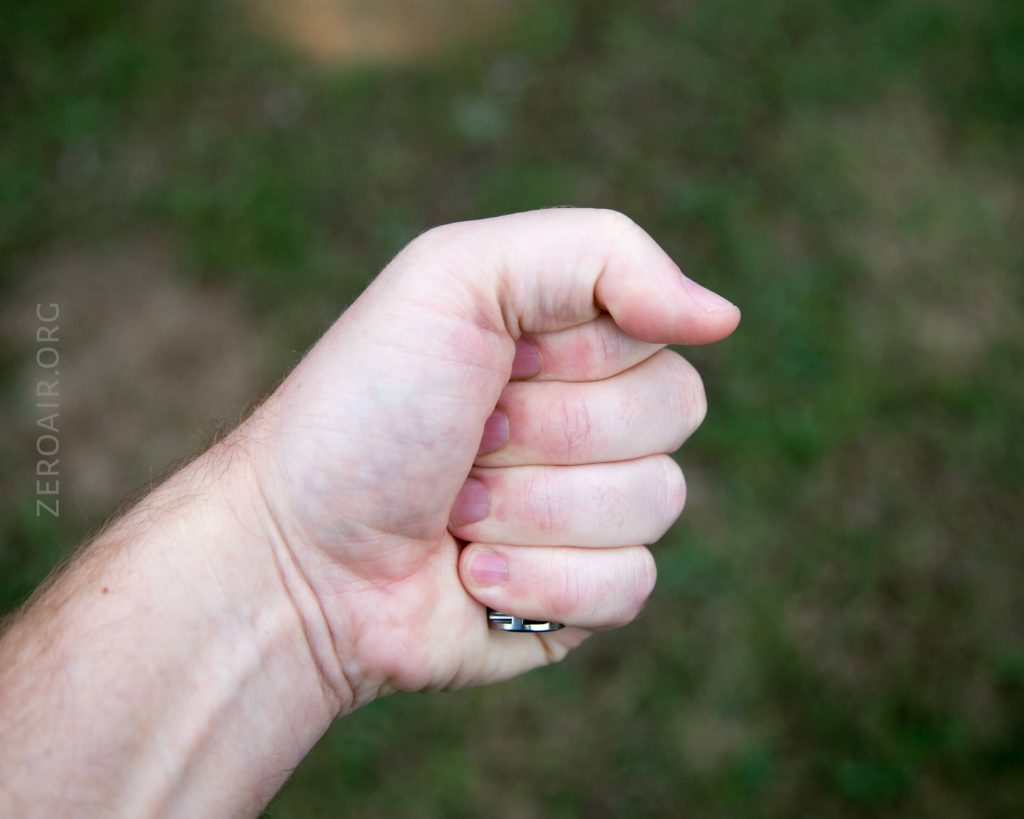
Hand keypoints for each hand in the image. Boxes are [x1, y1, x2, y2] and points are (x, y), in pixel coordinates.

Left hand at [244, 208, 739, 707]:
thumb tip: (724, 316)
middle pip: (672, 414)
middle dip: (547, 434)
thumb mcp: (456, 278)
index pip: (659, 334)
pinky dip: (541, 581)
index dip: (571, 357)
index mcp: (568, 339)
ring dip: (531, 510)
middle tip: (465, 443)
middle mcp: (590, 421)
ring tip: (454, 514)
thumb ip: (598, 255)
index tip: (488, 366)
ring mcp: (593, 512)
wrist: (297, 556)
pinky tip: (471, 576)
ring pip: (658, 503)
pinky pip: (632, 585)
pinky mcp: (586, 597)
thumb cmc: (364, 411)